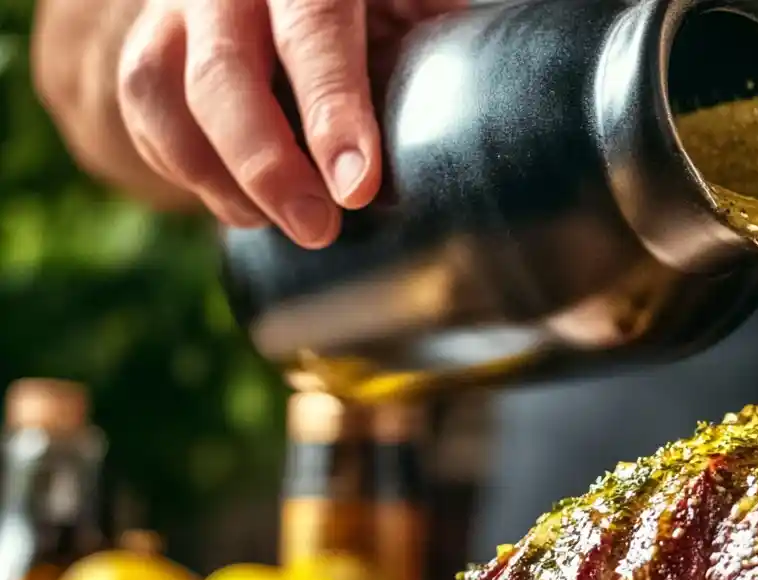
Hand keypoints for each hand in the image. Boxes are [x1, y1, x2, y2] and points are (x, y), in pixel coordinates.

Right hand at [114, 0, 465, 247]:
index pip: (314, 30)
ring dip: (214, 175)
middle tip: (318, 228)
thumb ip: (428, 25)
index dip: (333, 111)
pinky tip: (239, 205)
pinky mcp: (150, 41)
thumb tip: (463, 97)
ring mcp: (175, 8)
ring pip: (159, 92)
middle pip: (224, 73)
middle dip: (268, 164)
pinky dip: (183, 167)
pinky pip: (142, 109)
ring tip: (271, 224)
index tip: (358, 186)